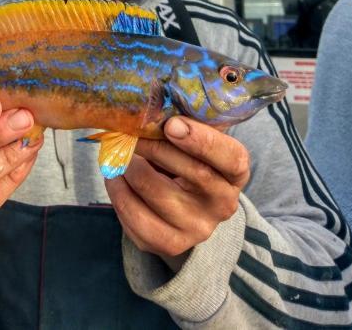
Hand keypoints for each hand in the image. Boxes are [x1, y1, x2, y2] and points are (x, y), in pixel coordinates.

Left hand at [105, 116, 249, 264]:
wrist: (184, 208)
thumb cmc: (188, 159)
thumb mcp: (196, 140)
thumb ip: (184, 123)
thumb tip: (152, 107)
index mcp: (235, 173)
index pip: (231, 158)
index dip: (202, 140)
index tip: (171, 124)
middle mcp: (223, 204)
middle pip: (192, 172)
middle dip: (155, 147)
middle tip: (131, 131)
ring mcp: (197, 229)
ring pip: (155, 192)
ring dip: (130, 167)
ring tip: (120, 152)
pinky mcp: (169, 244)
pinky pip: (135, 216)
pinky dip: (118, 190)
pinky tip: (116, 176)